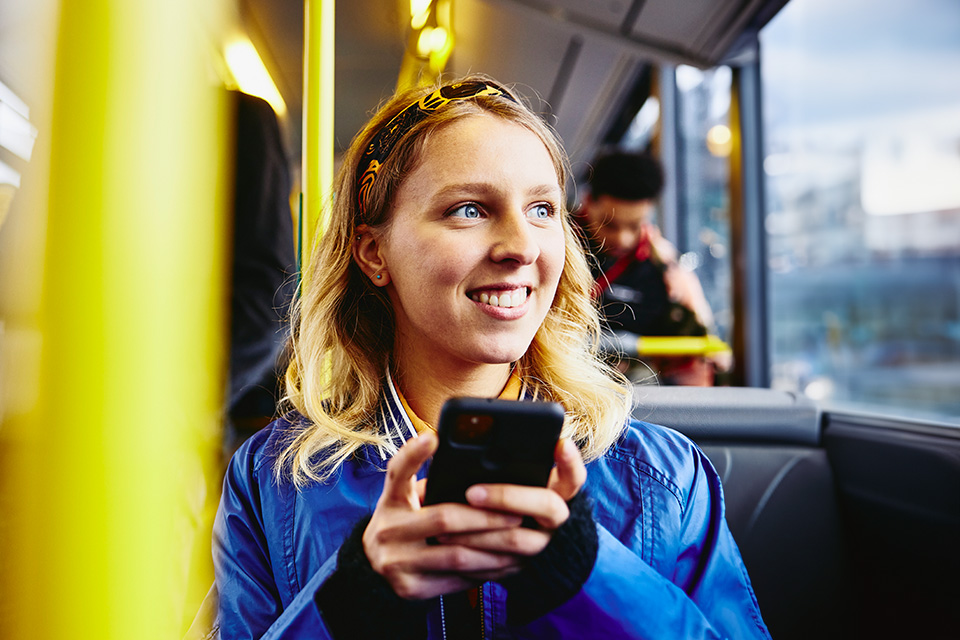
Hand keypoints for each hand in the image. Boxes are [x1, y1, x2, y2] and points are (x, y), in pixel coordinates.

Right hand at [362, 432, 525, 599]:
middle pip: (444, 519)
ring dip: (492, 548)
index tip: (433, 436)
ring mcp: (395, 562)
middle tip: (516, 514)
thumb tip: (479, 468)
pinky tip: (503, 563)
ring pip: (455, 555)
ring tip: (517, 540)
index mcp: (389, 499)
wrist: (373, 564)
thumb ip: (430, 481)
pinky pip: (455, 580)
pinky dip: (483, 571)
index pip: (397, 471)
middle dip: (486, 517)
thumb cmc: (403, 519)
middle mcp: (386, 529)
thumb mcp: (405, 495)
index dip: (413, 453)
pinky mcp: (409, 589)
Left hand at [434, 439, 586, 563]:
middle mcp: (557, 519)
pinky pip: (500, 566)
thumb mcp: (518, 477)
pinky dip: (472, 556)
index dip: (570, 462)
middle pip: (547, 506)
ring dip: (481, 533)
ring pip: (518, 541)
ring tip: (447, 524)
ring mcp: (543, 546)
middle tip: (471, 492)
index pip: (574, 475)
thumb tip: (472, 444)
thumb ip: (508, 463)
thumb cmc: (512, 493)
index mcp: (561, 491)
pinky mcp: (524, 568)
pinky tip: (447, 544)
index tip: (560, 443)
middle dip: (507, 497)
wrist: (522, 543)